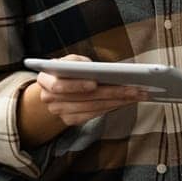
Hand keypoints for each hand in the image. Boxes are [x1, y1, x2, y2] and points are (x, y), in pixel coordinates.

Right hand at [34, 54, 149, 126]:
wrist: (53, 86)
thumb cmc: (65, 70)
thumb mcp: (69, 60)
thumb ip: (79, 62)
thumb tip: (100, 69)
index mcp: (45, 80)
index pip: (59, 86)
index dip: (76, 85)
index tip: (95, 83)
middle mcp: (49, 99)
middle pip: (83, 99)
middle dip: (111, 93)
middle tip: (134, 89)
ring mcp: (59, 112)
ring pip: (92, 108)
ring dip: (117, 102)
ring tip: (136, 95)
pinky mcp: (70, 120)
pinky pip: (93, 115)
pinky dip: (110, 107)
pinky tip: (125, 101)